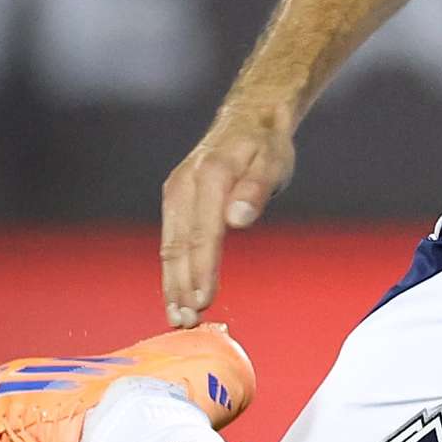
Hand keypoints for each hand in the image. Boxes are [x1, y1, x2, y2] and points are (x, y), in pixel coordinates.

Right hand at [159, 100, 297, 323]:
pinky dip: (171, 269)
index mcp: (210, 175)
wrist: (249, 118)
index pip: (203, 233)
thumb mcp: (272, 162)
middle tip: (186, 322)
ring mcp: (175, 191)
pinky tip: (175, 293)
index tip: (204, 300)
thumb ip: (256, 190)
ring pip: (169, 245)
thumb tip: (238, 218)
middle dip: (181, 286)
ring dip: (172, 283)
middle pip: (179, 244)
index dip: (202, 270)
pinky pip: (169, 239)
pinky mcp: (174, 198)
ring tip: (177, 317)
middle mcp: (184, 184)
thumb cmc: (266, 145)